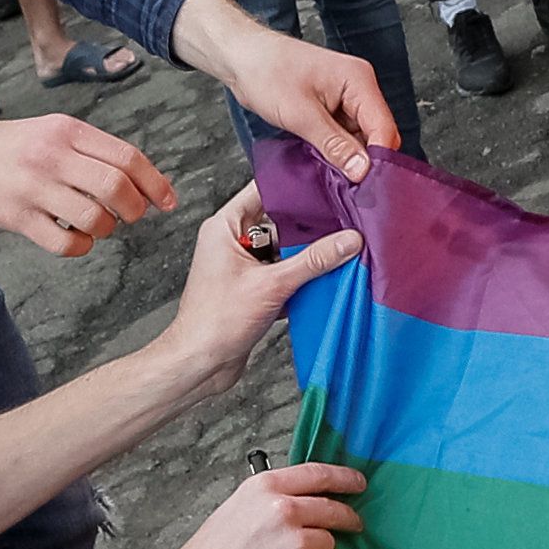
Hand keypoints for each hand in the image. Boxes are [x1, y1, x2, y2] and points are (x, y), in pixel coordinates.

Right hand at [0, 113, 173, 256]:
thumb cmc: (14, 148)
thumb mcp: (53, 133)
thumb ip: (96, 152)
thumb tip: (148, 184)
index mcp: (66, 130)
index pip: (127, 157)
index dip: (156, 184)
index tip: (169, 202)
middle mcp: (50, 155)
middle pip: (117, 188)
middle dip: (135, 210)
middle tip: (130, 216)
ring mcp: (32, 187)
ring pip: (96, 219)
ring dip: (107, 229)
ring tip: (96, 223)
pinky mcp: (16, 216)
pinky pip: (67, 243)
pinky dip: (81, 246)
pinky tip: (75, 236)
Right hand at [145, 464, 366, 548]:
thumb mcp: (232, 514)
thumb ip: (269, 504)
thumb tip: (303, 502)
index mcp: (263, 489)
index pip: (318, 474)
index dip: (344, 478)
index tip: (358, 482)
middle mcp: (283, 511)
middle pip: (333, 509)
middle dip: (347, 518)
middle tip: (353, 525)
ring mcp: (296, 543)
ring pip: (328, 544)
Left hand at [154, 184, 363, 397]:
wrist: (202, 362)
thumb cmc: (216, 320)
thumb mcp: (272, 284)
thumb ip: (313, 261)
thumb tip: (347, 241)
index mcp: (224, 227)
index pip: (261, 192)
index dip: (292, 188)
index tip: (323, 186)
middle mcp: (231, 243)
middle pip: (279, 225)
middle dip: (308, 230)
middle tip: (341, 226)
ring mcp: (243, 268)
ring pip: (284, 253)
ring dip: (307, 260)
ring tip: (338, 256)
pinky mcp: (254, 291)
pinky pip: (284, 277)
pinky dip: (302, 282)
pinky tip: (324, 284)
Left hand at [171, 0, 399, 181]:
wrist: (241, 56)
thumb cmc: (265, 71)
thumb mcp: (300, 114)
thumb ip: (335, 144)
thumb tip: (362, 171)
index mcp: (359, 81)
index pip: (384, 129)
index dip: (377, 160)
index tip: (364, 186)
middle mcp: (359, 88)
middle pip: (377, 136)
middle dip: (363, 161)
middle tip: (345, 185)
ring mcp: (348, 98)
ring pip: (361, 140)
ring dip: (347, 157)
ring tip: (328, 170)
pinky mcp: (335, 108)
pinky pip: (346, 136)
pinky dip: (337, 151)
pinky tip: (323, 159)